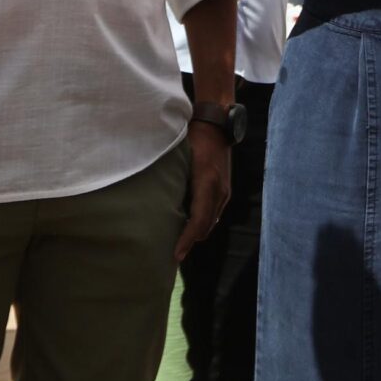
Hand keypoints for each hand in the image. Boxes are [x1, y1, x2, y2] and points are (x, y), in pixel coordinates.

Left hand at [176, 122, 232, 261]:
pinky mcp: (225, 190)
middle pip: (206, 227)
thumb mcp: (179, 158)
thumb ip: (172, 181)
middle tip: (171, 251)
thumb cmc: (193, 139)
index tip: (176, 255)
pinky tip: (188, 222)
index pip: (198, 221)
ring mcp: (225, 191)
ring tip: (178, 240)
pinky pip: (214, 214)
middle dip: (190, 240)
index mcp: (207, 183)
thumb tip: (155, 203)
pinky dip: (202, 221)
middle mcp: (220, 191)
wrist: (217, 126)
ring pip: (210, 222)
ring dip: (196, 231)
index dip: (186, 240)